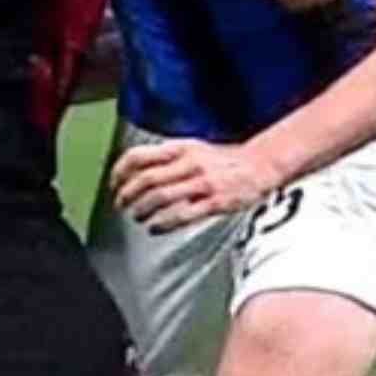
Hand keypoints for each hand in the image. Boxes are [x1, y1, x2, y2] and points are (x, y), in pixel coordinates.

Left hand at [110, 139, 277, 232]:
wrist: (261, 164)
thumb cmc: (226, 160)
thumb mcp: (194, 148)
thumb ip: (169, 158)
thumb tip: (140, 171)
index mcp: (181, 148)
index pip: (139, 156)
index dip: (120, 172)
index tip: (114, 184)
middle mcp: (189, 163)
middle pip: (146, 179)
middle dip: (127, 195)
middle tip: (122, 205)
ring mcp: (202, 182)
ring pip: (160, 197)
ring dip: (142, 210)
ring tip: (138, 218)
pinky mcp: (214, 201)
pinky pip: (181, 214)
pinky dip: (163, 223)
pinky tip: (155, 228)